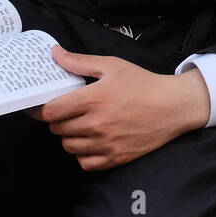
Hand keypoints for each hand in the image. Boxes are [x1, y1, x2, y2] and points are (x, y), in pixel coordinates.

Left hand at [28, 47, 211, 170]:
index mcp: (93, 99)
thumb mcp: (112, 66)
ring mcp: (106, 143)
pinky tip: (92, 142)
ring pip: (69, 146)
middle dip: (58, 120)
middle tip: (68, 112)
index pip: (50, 111)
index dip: (41, 109)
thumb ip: (80, 61)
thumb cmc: (143, 84)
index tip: (43, 106)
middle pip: (57, 129)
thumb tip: (55, 54)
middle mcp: (97, 124)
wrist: (173, 106)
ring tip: (81, 126)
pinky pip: (85, 163)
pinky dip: (83, 154)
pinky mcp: (116, 157)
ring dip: (70, 137)